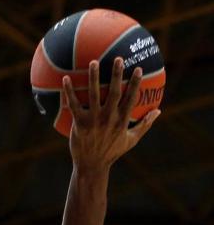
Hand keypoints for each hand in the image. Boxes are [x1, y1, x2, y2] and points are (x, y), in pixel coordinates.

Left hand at [63, 57, 159, 171]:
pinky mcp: (79, 124)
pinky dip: (69, 92)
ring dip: (93, 78)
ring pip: (94, 95)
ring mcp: (93, 121)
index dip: (135, 84)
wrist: (91, 166)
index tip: (138, 68)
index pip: (131, 99)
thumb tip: (159, 111)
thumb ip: (144, 125)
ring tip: (93, 62)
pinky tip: (65, 78)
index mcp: (121, 121)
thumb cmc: (111, 152)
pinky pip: (73, 105)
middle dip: (117, 75)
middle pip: (114, 93)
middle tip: (118, 58)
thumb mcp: (131, 140)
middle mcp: (108, 119)